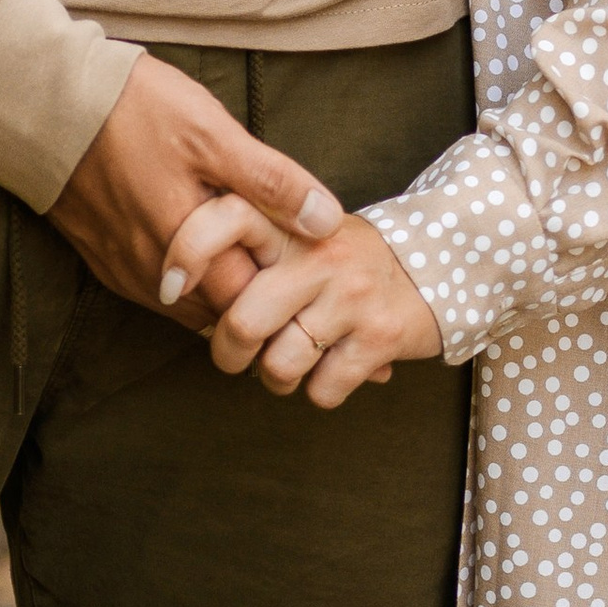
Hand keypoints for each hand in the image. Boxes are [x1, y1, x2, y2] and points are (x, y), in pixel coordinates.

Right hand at [46, 55, 341, 322]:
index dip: (287, 286)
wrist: (45, 102)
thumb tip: (328, 220)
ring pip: (192, 309)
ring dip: (223, 291)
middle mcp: (156, 276)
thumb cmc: (133, 109)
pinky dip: (190, 284)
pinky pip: (161, 294)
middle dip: (259, 295)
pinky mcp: (106, 263)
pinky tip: (204, 252)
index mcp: (188, 247)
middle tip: (286, 261)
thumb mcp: (211, 131)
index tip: (308, 262)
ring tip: (249, 254)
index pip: (254, 302)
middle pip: (223, 313)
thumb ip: (270, 180)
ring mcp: (127, 272)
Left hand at [158, 194, 442, 410]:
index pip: (227, 216)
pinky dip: (318, 390)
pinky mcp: (379, 337)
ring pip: (279, 364)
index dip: (189, 249)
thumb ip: (251, 252)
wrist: (440, 266)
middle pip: (243, 317)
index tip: (168, 285)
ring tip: (289, 360)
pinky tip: (331, 366)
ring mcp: (351, 294)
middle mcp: (318, 254)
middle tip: (235, 353)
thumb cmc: (342, 261)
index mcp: (291, 223)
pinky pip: (321, 389)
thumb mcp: (300, 235)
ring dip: (276, 377)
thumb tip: (179, 291)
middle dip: (229, 352)